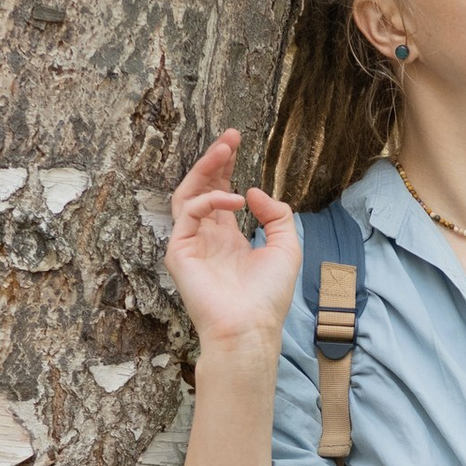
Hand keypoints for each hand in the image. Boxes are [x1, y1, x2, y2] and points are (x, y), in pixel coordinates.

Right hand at [164, 132, 300, 356]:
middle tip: (229, 137)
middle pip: (201, 188)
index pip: (220, 193)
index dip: (226, 167)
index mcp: (227, 239)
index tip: (237, 142)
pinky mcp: (179, 252)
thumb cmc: (268, 296)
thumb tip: (254, 190)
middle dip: (214, 160)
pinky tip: (235, 199)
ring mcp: (190, 244)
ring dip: (205, 170)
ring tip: (224, 150)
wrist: (251, 327)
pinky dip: (210, 200)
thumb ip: (276, 215)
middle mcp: (206, 238)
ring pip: (187, 195)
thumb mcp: (286, 247)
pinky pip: (188, 214)